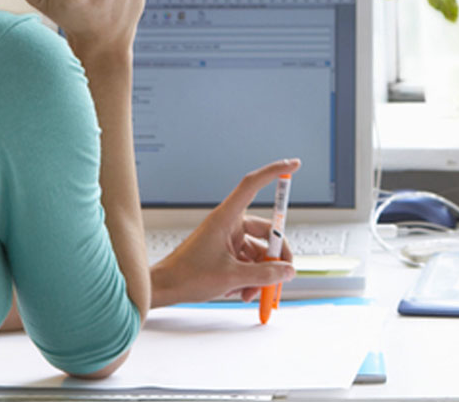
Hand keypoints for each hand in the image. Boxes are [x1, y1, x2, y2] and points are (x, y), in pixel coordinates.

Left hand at [149, 159, 300, 307]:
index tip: (294, 165)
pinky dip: (250, 277)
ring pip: (258, 252)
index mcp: (226, 217)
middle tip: (284, 273)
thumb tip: (287, 271)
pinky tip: (243, 292)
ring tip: (252, 293)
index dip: (274, 172)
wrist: (165, 289)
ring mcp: (227, 239)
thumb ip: (264, 274)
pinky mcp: (225, 253)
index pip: (253, 184)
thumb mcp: (232, 277)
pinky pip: (248, 261)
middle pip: (266, 231)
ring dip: (261, 274)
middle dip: (276, 255)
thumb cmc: (187, 276)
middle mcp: (229, 224)